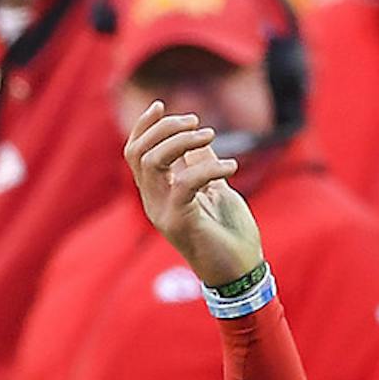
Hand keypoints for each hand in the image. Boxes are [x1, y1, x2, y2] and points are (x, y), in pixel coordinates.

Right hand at [124, 99, 263, 286]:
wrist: (243, 274)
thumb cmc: (232, 236)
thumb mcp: (217, 191)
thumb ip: (202, 165)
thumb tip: (198, 137)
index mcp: (157, 194)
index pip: (135, 153)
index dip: (144, 126)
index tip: (162, 105)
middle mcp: (153, 202)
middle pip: (138, 152)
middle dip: (164, 129)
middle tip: (197, 124)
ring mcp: (162, 213)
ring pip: (153, 162)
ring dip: (181, 142)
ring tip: (211, 137)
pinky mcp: (179, 222)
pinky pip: (184, 182)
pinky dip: (208, 168)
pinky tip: (232, 166)